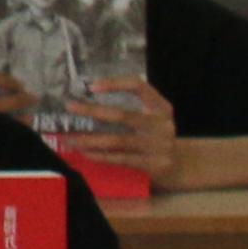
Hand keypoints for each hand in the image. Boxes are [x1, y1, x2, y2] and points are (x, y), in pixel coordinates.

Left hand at [60, 83, 178, 182]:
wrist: (179, 164)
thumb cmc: (154, 135)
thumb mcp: (151, 117)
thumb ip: (129, 106)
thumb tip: (85, 99)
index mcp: (161, 107)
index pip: (139, 86)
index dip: (115, 84)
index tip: (92, 86)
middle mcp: (162, 124)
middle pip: (122, 115)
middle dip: (92, 111)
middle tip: (70, 107)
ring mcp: (158, 145)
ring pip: (117, 141)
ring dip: (89, 139)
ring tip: (68, 138)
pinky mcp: (153, 164)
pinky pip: (120, 159)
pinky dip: (99, 155)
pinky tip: (84, 152)